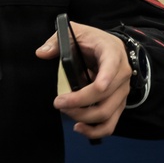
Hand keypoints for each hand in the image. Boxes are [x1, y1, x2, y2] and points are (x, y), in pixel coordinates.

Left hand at [36, 22, 131, 139]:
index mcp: (112, 54)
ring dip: (84, 117)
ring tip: (65, 111)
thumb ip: (57, 41)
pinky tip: (79, 128)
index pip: (111, 69)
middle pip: (104, 97)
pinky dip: (96, 130)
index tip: (95, 88)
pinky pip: (110, 123)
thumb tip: (41, 53)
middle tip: (58, 102)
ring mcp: (122, 92)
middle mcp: (122, 75)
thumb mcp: (75, 32)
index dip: (104, 80)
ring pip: (107, 113)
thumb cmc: (92, 40)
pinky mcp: (118, 104)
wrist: (112, 47)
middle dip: (80, 103)